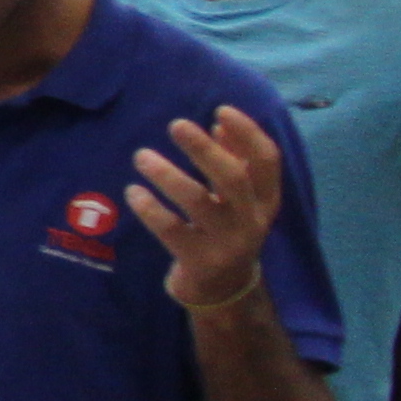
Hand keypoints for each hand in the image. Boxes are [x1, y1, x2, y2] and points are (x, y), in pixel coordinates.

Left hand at [128, 105, 287, 307]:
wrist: (224, 291)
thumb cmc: (227, 230)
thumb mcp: (239, 199)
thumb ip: (234, 162)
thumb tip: (220, 123)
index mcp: (266, 200)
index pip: (267, 161)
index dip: (248, 134)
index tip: (221, 110)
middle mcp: (252, 220)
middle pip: (232, 178)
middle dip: (204, 149)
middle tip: (176, 125)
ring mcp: (227, 243)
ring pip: (198, 202)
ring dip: (167, 175)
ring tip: (141, 156)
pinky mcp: (199, 262)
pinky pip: (171, 230)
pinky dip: (150, 208)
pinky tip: (133, 191)